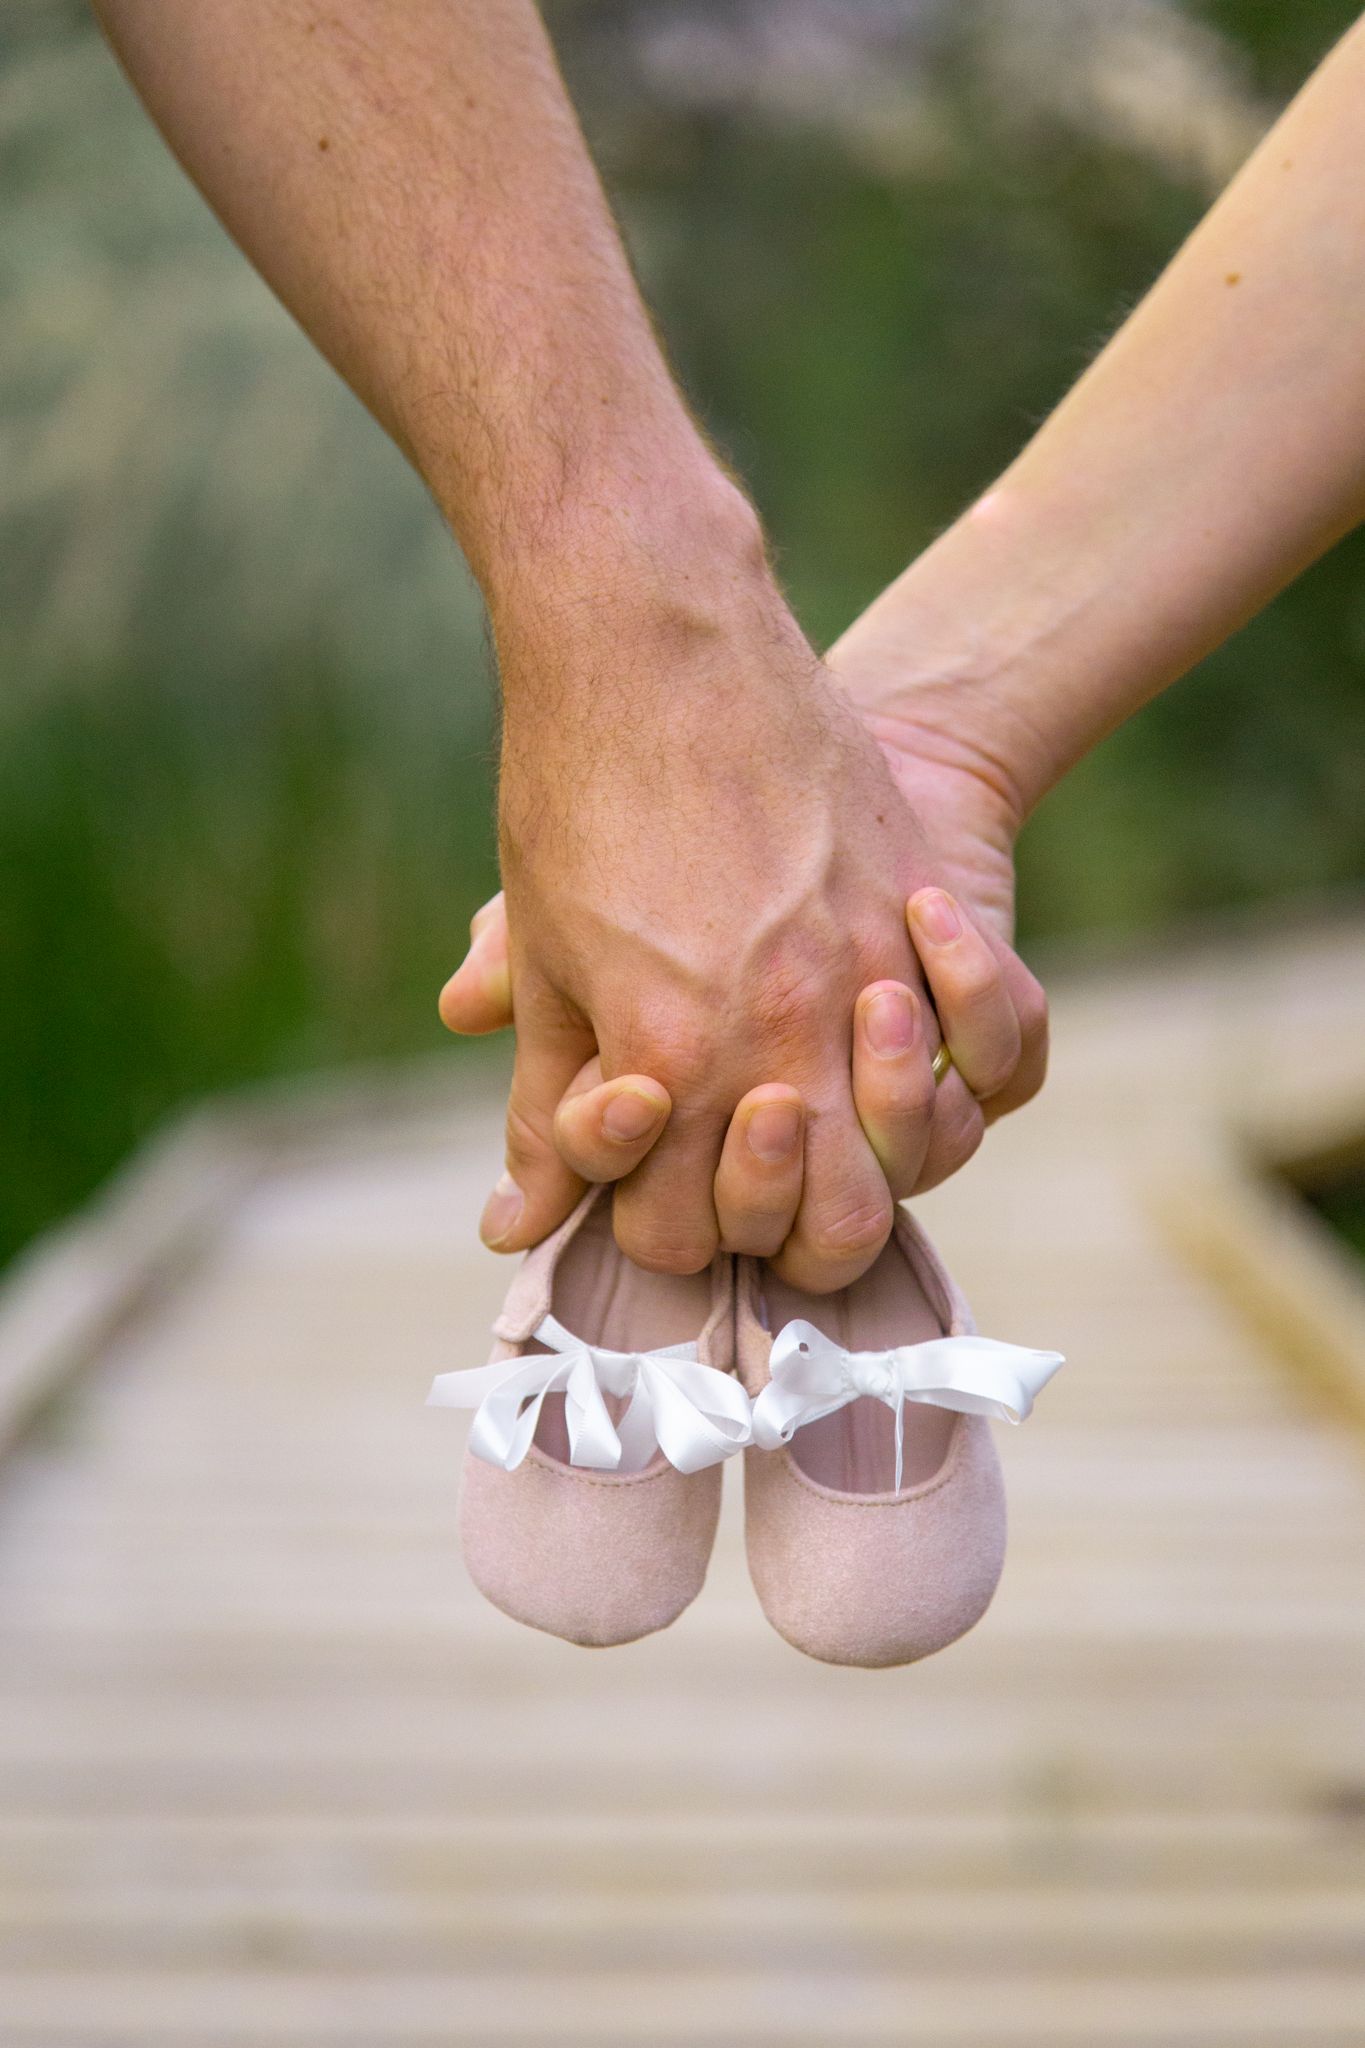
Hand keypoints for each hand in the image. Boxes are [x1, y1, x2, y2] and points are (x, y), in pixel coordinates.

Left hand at [486, 510, 955, 1293]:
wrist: (659, 637)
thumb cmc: (578, 794)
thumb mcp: (543, 959)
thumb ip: (545, 1110)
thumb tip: (512, 1228)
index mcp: (669, 1065)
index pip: (680, 1236)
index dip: (655, 1225)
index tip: (648, 1169)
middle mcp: (781, 1041)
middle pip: (822, 1231)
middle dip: (777, 1229)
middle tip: (738, 1168)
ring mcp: (867, 979)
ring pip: (912, 1158)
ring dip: (872, 1158)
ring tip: (818, 1099)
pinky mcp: (921, 917)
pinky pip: (990, 1051)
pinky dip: (954, 1062)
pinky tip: (893, 1016)